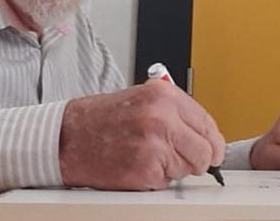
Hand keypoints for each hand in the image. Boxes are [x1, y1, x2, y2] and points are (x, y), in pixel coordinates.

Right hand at [58, 81, 225, 189]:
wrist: (67, 137)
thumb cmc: (100, 119)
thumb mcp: (143, 100)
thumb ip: (175, 113)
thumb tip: (204, 135)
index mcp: (164, 96)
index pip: (208, 124)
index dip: (212, 141)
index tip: (211, 150)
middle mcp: (162, 118)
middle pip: (205, 150)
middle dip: (197, 159)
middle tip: (179, 158)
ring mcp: (155, 145)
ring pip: (189, 169)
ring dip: (174, 169)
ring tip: (148, 156)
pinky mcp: (145, 171)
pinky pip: (167, 183)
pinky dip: (156, 180)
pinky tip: (137, 165)